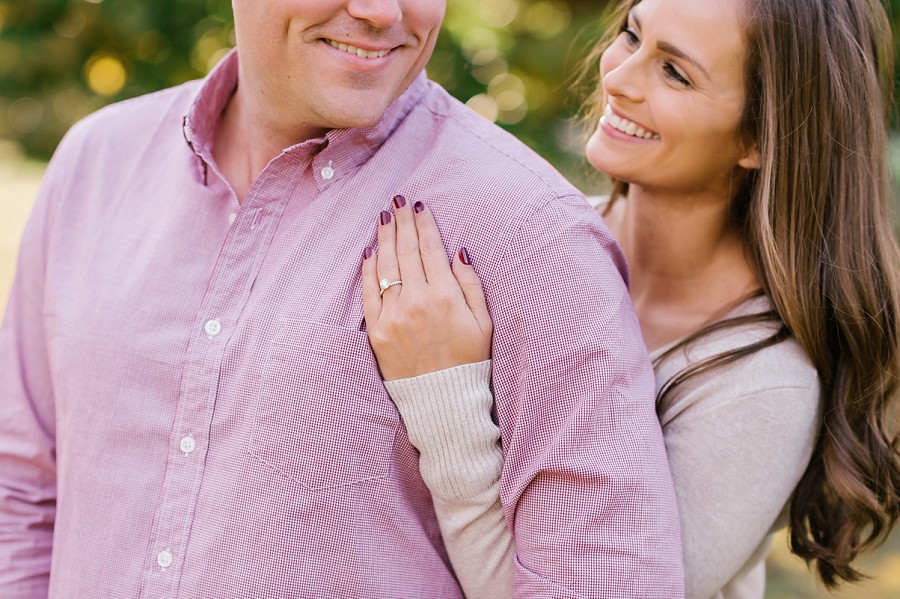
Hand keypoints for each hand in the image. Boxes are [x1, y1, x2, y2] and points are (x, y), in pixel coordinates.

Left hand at [362, 195, 492, 380]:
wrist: (442, 401)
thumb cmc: (469, 361)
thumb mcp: (483, 322)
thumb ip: (470, 284)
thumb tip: (457, 251)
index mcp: (446, 297)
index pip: (431, 249)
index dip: (424, 225)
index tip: (419, 207)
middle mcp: (417, 302)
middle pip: (406, 251)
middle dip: (402, 222)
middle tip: (397, 201)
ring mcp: (393, 316)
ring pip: (386, 266)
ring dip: (384, 238)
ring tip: (384, 218)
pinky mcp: (376, 331)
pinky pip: (369, 292)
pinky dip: (368, 269)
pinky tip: (370, 251)